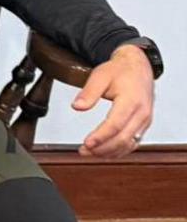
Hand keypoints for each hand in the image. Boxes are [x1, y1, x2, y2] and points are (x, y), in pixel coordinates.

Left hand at [75, 43, 155, 158]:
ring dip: (109, 152)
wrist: (138, 67)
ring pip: (129, 143)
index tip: (86, 143)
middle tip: (83, 151)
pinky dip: (119, 150)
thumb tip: (77, 106)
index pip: (116, 124)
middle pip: (123, 138)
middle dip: (102, 148)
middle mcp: (142, 113)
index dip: (101, 136)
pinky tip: (104, 153)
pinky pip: (134, 142)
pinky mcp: (143, 125)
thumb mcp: (100, 76)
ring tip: (89, 153)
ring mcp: (145, 120)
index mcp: (132, 100)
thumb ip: (88, 92)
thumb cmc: (120, 71)